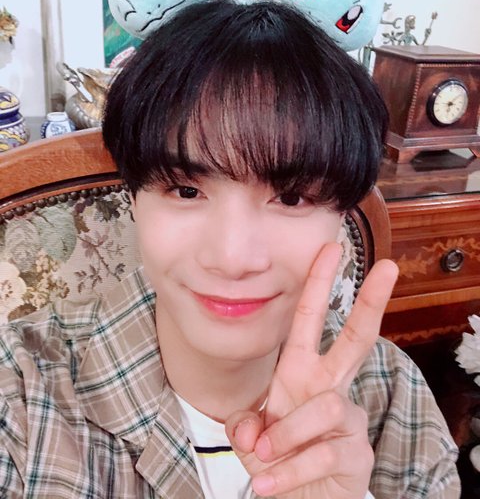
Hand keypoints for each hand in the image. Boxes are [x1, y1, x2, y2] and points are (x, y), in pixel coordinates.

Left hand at [225, 242, 397, 497]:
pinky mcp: (357, 452)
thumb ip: (246, 426)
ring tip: (266, 458)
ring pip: (324, 407)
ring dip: (287, 436)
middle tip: (389, 268)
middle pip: (357, 338)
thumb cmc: (281, 460)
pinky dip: (288, 472)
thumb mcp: (252, 439)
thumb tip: (253, 429)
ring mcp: (348, 418)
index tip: (331, 249)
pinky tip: (268, 485)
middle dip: (371, 301)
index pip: (311, 320)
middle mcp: (328, 386)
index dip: (319, 284)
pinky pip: (322, 453)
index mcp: (301, 372)